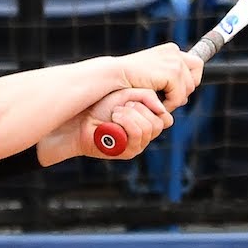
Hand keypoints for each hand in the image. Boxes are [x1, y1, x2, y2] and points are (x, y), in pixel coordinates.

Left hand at [36, 88, 171, 164]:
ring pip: (148, 129)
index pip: (166, 119)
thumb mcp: (126, 95)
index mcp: (147, 122)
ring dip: (130, 116)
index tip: (133, 101)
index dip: (155, 107)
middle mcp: (145, 137)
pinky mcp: (128, 152)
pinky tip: (113, 120)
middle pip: (159, 124)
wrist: (81, 121)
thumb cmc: (102, 108)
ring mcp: (137, 146)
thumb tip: (162, 109)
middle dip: (140, 110)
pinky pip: (136, 136)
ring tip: (116, 113)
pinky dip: (125, 123)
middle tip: (122, 107)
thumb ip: (146, 96)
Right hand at [117, 43, 202, 112]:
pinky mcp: (172, 73)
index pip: (195, 65)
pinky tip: (156, 104)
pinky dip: (169, 104)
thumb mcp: (151, 76)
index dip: (188, 81)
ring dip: (175, 100)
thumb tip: (185, 97)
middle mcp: (175, 52)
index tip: (174, 92)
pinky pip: (179, 96)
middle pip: (195, 77)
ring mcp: (175, 61)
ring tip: (159, 103)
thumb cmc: (127, 79)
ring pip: (188, 89)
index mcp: (170, 50)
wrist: (113, 75)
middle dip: (183, 92)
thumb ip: (167, 81)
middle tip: (166, 100)